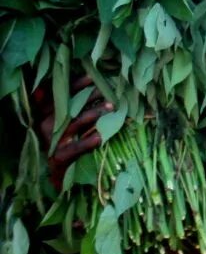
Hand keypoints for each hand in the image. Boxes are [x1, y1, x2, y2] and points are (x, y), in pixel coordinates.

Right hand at [34, 75, 112, 189]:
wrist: (58, 175)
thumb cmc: (67, 144)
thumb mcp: (69, 124)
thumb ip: (76, 109)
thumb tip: (98, 89)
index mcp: (47, 114)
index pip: (59, 95)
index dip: (74, 85)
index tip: (92, 77)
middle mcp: (47, 125)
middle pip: (68, 107)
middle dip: (88, 97)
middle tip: (108, 91)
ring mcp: (52, 141)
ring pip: (73, 124)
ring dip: (92, 114)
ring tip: (110, 107)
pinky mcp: (59, 158)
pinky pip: (74, 149)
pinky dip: (87, 143)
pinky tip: (100, 138)